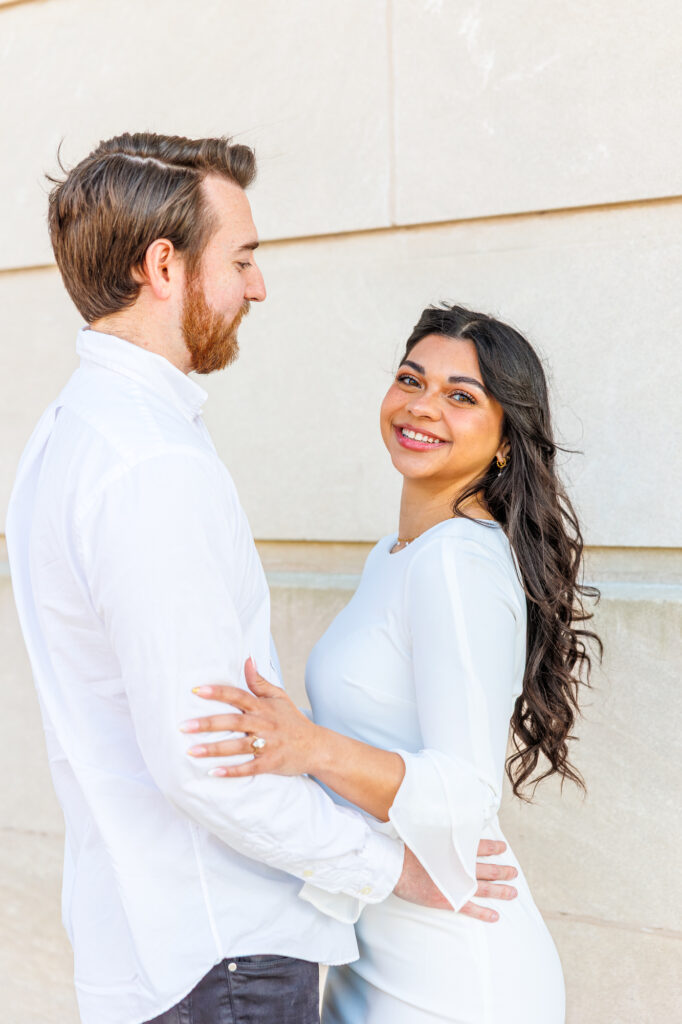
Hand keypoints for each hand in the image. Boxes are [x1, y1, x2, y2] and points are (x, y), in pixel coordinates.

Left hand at [181, 658, 319, 776]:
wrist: (316, 747)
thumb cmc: (292, 721)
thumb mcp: (279, 697)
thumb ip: (259, 681)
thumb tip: (247, 659)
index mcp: (263, 707)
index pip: (238, 696)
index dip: (218, 692)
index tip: (196, 690)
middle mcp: (264, 724)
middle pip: (233, 722)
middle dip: (207, 724)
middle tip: (183, 726)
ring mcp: (267, 745)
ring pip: (237, 747)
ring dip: (214, 749)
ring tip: (191, 751)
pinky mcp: (270, 764)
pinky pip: (248, 768)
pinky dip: (231, 771)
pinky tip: (213, 772)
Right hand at [394, 840, 517, 922]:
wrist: (397, 868)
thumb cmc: (408, 850)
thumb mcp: (427, 834)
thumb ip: (440, 833)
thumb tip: (447, 825)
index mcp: (456, 851)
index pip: (481, 847)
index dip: (494, 847)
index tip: (503, 847)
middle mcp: (460, 868)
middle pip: (488, 870)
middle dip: (503, 871)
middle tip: (514, 872)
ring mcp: (456, 886)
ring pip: (485, 889)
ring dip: (501, 891)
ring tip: (513, 892)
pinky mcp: (449, 901)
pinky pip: (471, 909)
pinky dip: (484, 913)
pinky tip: (495, 916)